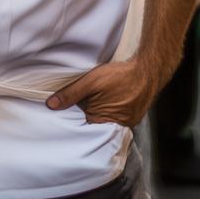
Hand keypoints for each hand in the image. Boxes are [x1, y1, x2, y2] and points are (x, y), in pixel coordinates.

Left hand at [45, 57, 159, 126]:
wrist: (148, 70)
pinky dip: (112, 110)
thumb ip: (71, 94)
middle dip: (87, 116)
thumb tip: (51, 105)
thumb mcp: (91, 81)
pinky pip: (118, 117)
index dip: (74, 120)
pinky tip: (110, 100)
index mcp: (103, 121)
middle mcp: (117, 127)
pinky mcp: (134, 116)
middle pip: (95, 125)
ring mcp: (128, 123)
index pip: (83, 128)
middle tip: (81, 105)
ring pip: (107, 120)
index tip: (66, 117)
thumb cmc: (119, 76)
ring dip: (100, 112)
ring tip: (96, 101)